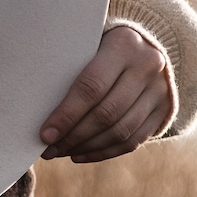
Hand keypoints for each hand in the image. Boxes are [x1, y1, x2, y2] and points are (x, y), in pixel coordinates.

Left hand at [39, 26, 173, 162]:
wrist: (144, 44)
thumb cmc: (99, 43)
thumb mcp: (88, 41)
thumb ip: (69, 63)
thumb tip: (33, 101)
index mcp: (123, 44)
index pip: (91, 87)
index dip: (66, 114)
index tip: (44, 134)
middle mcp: (147, 66)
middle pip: (106, 113)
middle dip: (73, 136)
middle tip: (49, 148)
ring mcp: (160, 90)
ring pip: (120, 131)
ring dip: (86, 147)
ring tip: (61, 152)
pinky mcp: (164, 110)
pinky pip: (133, 141)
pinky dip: (104, 152)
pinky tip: (79, 154)